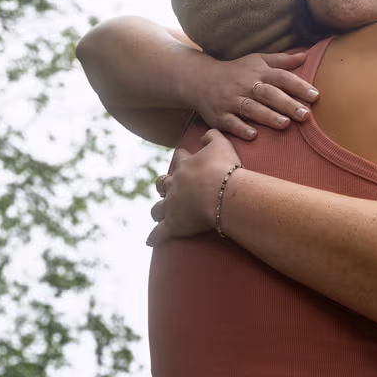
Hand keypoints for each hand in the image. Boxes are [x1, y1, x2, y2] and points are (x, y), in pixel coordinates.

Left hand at [147, 130, 241, 246]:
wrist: (224, 194)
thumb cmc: (225, 169)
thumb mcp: (221, 144)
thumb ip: (212, 135)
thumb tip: (203, 134)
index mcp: (185, 166)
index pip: (180, 158)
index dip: (182, 157)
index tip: (184, 157)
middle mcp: (174, 184)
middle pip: (162, 183)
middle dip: (164, 185)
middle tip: (169, 187)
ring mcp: (172, 205)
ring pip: (157, 208)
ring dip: (158, 211)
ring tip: (159, 214)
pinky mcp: (173, 225)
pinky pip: (160, 233)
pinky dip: (155, 237)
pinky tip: (151, 241)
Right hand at [198, 51, 318, 140]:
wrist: (200, 79)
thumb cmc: (236, 71)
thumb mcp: (257, 61)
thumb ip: (281, 60)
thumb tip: (306, 55)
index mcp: (258, 72)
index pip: (281, 77)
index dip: (298, 85)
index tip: (315, 96)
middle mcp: (245, 85)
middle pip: (268, 94)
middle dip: (287, 104)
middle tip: (305, 114)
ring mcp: (232, 101)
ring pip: (251, 108)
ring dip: (267, 116)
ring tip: (285, 124)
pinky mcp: (220, 115)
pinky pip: (230, 122)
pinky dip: (241, 128)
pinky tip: (253, 135)